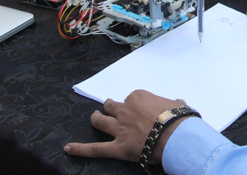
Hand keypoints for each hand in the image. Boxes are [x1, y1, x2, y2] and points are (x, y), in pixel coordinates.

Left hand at [64, 90, 189, 163]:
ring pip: (100, 121)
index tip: (137, 108)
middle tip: (109, 108)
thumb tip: (177, 102)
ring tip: (94, 117)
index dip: (133, 104)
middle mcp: (125, 111)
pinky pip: (95, 149)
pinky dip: (80, 149)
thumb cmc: (178, 119)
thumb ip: (173, 103)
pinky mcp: (116, 147)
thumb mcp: (178, 105)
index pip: (131, 98)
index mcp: (139, 98)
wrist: (176, 135)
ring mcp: (119, 129)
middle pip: (112, 106)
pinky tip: (68, 148)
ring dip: (95, 118)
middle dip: (110, 107)